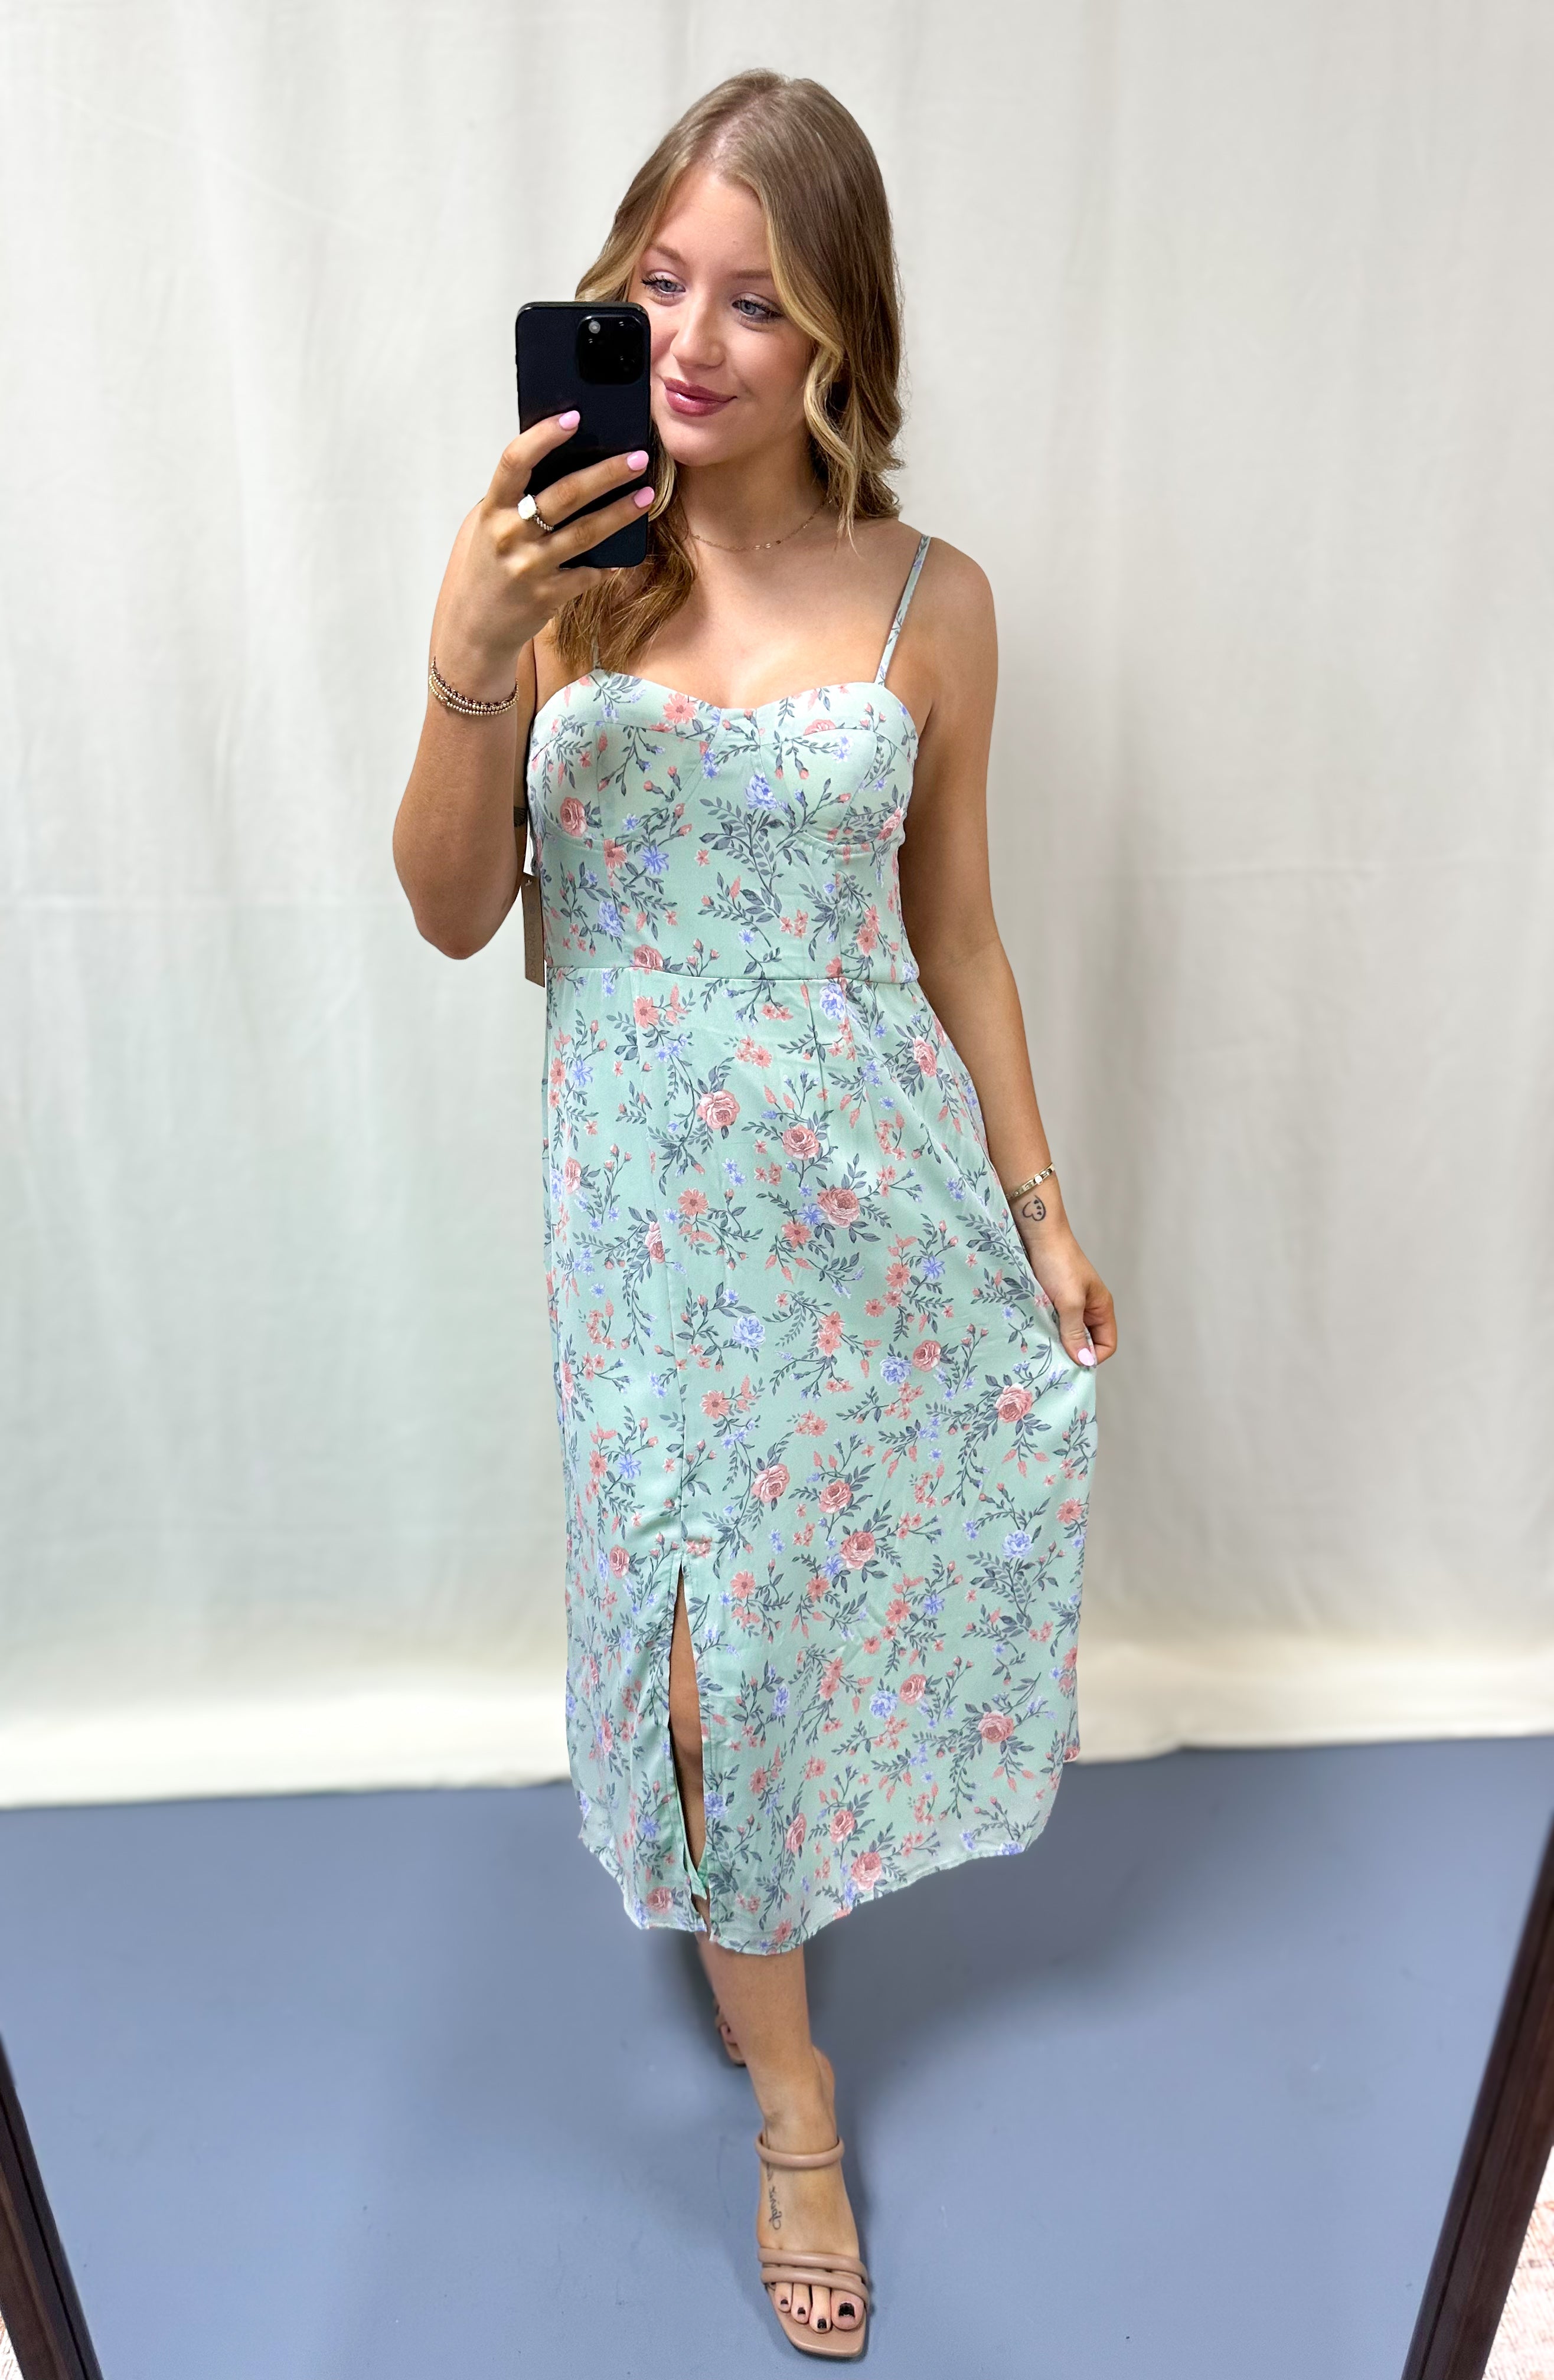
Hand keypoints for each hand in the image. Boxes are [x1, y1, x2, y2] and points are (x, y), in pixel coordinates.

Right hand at [430, 412, 654, 698]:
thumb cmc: (486, 567)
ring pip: (586, 533)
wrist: (475, 628)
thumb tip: (563, 464)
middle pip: (564, 495)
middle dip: (606, 472)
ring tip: (645, 494)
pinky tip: (627, 552)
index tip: (573, 417)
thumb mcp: (487, 526)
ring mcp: (530, 568)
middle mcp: (510, 536)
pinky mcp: (548, 596)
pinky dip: (610, 563)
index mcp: (492, 509)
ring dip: (621, 512)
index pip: (514, 462)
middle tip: (638, 456)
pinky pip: (589, 574)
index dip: (543, 436)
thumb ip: (515, 499)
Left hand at [1013, 1218, 1116, 1370]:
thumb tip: (1085, 1362)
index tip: (1072, 1363)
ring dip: (1057, 1340)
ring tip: (1042, 1346)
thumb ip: (1076, 1332)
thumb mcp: (1070, 1301)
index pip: (1107, 1344)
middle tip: (1053, 1359)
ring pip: (1068, 1333)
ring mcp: (1069, 1304)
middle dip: (1073, 1351)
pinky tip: (1034, 1333)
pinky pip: (1053, 1322)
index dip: (1093, 1357)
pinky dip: (1046, 1329)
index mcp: (1101, 1308)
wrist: (1038, 1234)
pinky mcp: (1052, 1300)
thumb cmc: (1058, 1263)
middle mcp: (1088, 1308)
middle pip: (1087, 1341)